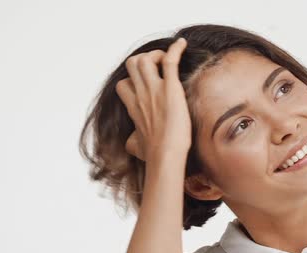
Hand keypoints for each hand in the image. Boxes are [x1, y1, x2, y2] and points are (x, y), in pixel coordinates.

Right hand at [116, 37, 190, 162]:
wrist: (164, 154)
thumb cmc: (154, 154)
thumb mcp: (136, 147)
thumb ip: (133, 141)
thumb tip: (131, 145)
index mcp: (133, 107)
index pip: (124, 85)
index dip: (134, 81)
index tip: (147, 85)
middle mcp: (140, 94)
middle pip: (132, 64)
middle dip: (145, 60)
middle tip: (160, 69)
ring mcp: (154, 89)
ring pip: (145, 58)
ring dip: (157, 55)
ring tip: (168, 61)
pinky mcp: (170, 88)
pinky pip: (169, 60)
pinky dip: (175, 49)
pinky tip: (182, 44)